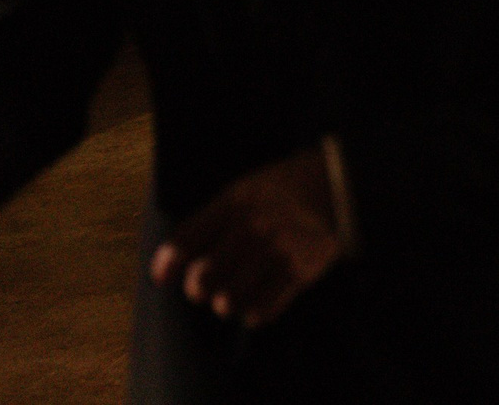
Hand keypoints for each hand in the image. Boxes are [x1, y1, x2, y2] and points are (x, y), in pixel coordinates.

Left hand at [150, 144, 345, 327]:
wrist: (338, 185)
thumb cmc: (282, 190)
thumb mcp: (245, 190)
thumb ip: (213, 220)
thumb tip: (174, 260)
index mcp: (234, 202)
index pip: (186, 239)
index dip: (167, 264)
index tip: (160, 278)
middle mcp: (253, 226)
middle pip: (204, 277)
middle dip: (198, 288)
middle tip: (202, 289)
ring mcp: (278, 250)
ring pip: (229, 299)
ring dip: (224, 303)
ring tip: (229, 298)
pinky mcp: (301, 271)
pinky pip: (263, 309)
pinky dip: (253, 313)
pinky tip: (255, 303)